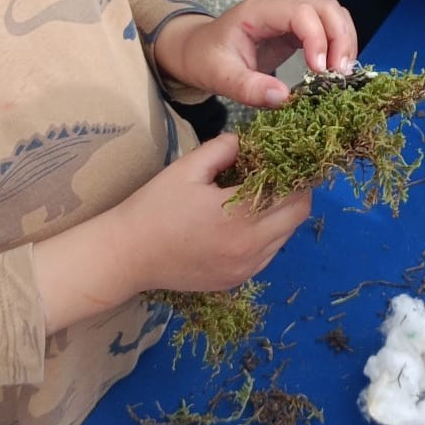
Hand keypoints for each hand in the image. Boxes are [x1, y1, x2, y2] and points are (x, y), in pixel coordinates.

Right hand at [120, 134, 311, 293]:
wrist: (126, 255)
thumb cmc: (155, 208)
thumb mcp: (188, 168)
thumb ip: (224, 148)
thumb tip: (247, 143)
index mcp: (241, 218)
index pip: (294, 196)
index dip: (298, 176)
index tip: (290, 160)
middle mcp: (251, 249)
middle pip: (297, 218)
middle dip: (295, 194)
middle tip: (278, 175)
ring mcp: (245, 269)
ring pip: (284, 238)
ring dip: (281, 216)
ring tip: (259, 197)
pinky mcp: (235, 281)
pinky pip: (266, 255)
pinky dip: (266, 235)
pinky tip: (243, 221)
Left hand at [154, 0, 357, 107]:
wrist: (196, 51)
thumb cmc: (205, 59)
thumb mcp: (219, 77)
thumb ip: (248, 88)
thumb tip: (283, 98)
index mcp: (259, 11)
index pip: (302, 12)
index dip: (317, 39)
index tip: (320, 71)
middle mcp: (280, 6)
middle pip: (326, 7)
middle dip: (340, 39)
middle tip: (340, 75)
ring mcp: (291, 15)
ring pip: (333, 15)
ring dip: (345, 41)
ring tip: (341, 74)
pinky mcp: (297, 29)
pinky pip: (328, 28)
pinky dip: (339, 46)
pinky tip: (335, 71)